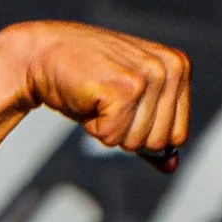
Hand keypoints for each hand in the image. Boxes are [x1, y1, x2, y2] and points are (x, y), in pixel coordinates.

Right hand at [4, 22, 192, 170]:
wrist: (43, 54)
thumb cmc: (87, 81)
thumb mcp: (128, 105)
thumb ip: (152, 133)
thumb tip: (172, 167)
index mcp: (178, 67)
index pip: (178, 135)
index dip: (144, 133)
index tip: (124, 105)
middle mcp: (170, 68)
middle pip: (159, 142)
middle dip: (126, 133)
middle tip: (107, 101)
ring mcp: (149, 76)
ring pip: (136, 142)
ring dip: (108, 129)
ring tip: (98, 98)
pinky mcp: (124, 89)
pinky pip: (112, 137)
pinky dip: (93, 127)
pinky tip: (88, 98)